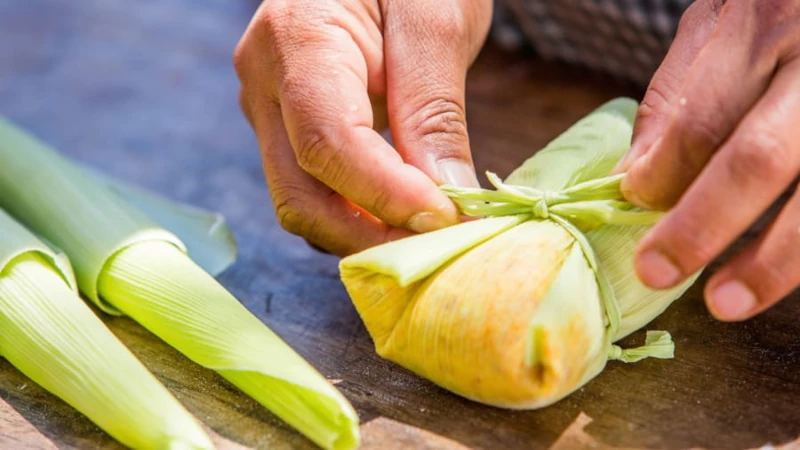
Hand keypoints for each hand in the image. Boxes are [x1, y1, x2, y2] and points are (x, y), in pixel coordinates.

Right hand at [234, 0, 491, 255]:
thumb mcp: (436, 23)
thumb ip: (434, 111)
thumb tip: (447, 200)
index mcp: (297, 39)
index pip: (328, 141)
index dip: (387, 193)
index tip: (447, 217)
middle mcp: (266, 85)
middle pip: (299, 192)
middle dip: (370, 235)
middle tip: (439, 247)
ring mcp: (270, 112)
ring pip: (302, 202)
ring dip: (364, 234)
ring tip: (428, 237)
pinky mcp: (288, 131)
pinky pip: (315, 191)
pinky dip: (358, 218)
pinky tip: (404, 219)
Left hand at [616, 0, 799, 320]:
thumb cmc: (780, 8)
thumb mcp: (720, 23)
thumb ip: (678, 96)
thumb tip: (635, 179)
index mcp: (769, 24)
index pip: (701, 120)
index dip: (661, 176)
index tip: (634, 204)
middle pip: (757, 159)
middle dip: (701, 226)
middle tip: (657, 271)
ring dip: (773, 260)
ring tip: (725, 301)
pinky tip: (785, 269)